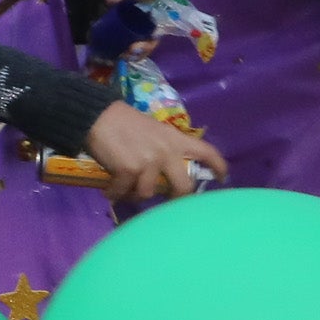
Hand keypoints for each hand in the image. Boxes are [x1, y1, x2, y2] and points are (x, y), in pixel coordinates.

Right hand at [81, 104, 223, 203]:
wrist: (97, 116)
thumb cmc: (124, 122)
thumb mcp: (153, 131)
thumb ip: (163, 149)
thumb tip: (163, 175)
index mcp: (175, 139)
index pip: (206, 151)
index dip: (218, 166)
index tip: (222, 178)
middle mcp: (166, 151)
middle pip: (183, 187)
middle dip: (177, 200)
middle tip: (169, 203)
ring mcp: (149, 162)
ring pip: (147, 193)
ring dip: (134, 194)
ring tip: (124, 190)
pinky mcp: (129, 170)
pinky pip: (124, 192)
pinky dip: (114, 193)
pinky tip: (109, 190)